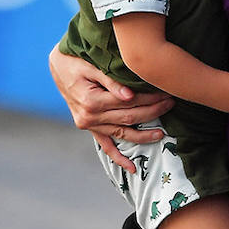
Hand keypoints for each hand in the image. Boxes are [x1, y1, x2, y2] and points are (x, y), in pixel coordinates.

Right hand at [48, 45, 172, 172]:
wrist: (58, 67)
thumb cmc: (76, 61)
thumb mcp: (91, 66)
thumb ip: (111, 81)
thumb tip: (130, 96)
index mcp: (91, 101)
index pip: (128, 102)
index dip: (149, 98)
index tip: (166, 93)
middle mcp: (89, 117)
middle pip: (129, 118)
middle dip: (153, 112)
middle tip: (171, 104)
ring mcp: (89, 125)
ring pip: (122, 133)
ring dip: (143, 136)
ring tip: (161, 134)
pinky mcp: (89, 128)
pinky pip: (106, 146)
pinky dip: (118, 158)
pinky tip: (132, 168)